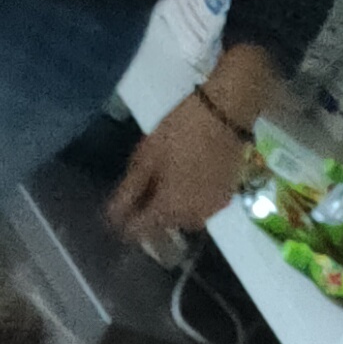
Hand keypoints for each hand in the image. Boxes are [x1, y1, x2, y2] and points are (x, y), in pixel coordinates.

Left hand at [107, 89, 256, 249]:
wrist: (228, 111)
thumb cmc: (182, 130)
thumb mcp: (147, 156)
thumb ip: (129, 190)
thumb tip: (113, 217)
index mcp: (168, 211)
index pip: (139, 232)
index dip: (124, 223)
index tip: (117, 210)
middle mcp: (190, 219)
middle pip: (161, 226)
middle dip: (149, 212)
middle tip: (142, 186)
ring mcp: (211, 211)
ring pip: (182, 217)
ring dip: (170, 207)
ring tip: (166, 179)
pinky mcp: (226, 199)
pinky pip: (200, 207)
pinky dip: (189, 199)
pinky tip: (187, 177)